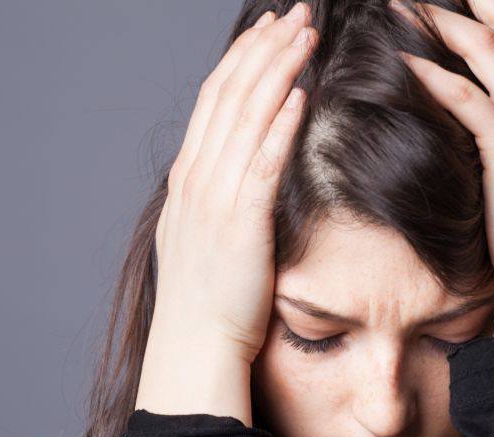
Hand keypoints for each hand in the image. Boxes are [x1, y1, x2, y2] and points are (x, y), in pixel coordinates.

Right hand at [135, 3, 317, 423]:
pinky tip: (301, 94)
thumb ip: (214, 196)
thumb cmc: (203, 298)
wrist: (193, 346)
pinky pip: (261, 163)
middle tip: (294, 13)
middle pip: (230, 97)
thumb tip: (235, 170)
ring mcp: (214, 199)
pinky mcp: (239, 224)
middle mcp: (196, 179)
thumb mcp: (199, 236)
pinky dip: (280, 125)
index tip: (267, 29)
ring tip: (304, 34)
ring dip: (276, 71)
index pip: (214, 102)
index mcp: (188, 178)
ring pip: (245, 119)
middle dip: (263, 49)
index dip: (241, 60)